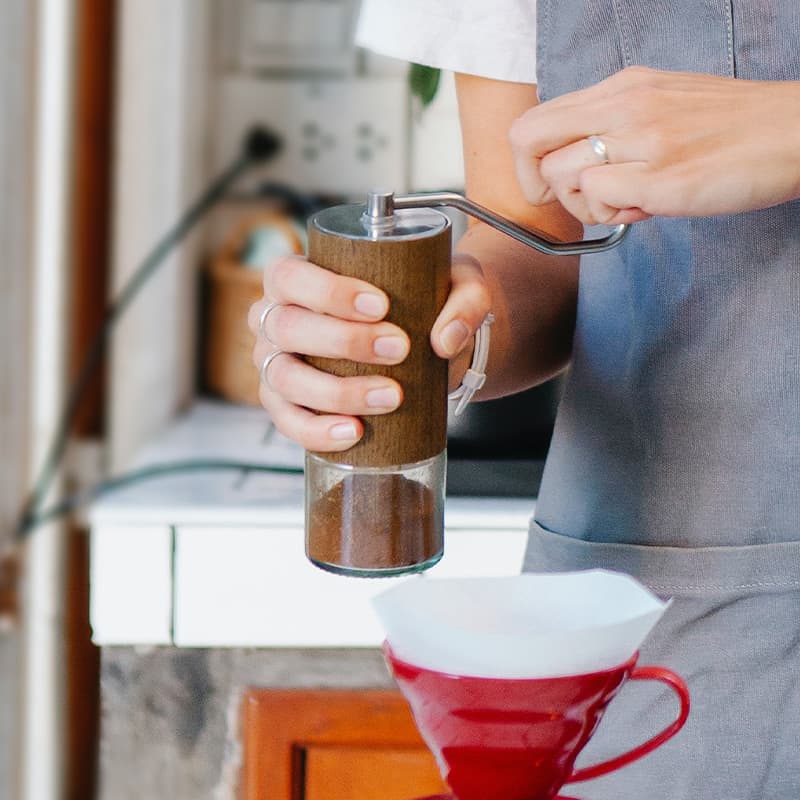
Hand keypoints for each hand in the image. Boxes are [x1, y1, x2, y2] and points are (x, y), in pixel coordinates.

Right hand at [248, 253, 489, 451]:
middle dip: (344, 341)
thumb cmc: (422, 303)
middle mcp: (276, 319)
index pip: (291, 277)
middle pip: (288, 328)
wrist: (423, 347)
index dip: (328, 292)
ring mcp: (275, 364)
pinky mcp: (286, 405)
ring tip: (391, 396)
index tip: (380, 306)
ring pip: (285, 378)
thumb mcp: (456, 287)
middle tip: (399, 348)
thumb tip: (444, 340)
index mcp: (295, 279)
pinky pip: (289, 422)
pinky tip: (354, 431)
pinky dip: (317, 431)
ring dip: (337, 391)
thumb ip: (466, 302)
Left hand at [509, 66, 799, 224]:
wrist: (796, 130)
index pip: (534, 120)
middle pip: (529, 143)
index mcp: (620, 88)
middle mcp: (624, 106)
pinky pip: (598, 199)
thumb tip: (573, 158)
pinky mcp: (662, 180)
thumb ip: (612, 122)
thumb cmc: (728, 124)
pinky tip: (644, 209)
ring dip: (583, 205)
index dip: (529, 161)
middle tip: (576, 198)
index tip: (551, 181)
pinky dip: (611, 215)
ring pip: (560, 176)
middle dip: (538, 184)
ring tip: (625, 201)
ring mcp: (642, 141)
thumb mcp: (660, 101)